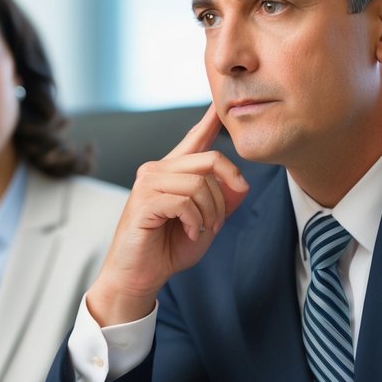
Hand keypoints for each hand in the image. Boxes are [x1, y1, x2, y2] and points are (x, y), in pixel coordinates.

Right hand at [87, 104, 249, 324]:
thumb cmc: (169, 249)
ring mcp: (148, 183)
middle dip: (227, 190)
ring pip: (199, 183)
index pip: (195, 139)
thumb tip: (241, 184)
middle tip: (221, 220)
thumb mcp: (206, 224)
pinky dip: (196, 221)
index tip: (220, 105)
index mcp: (172, 172)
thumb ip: (222, 203)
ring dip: (211, 212)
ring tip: (203, 229)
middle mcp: (157, 170)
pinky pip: (185, 202)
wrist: (140, 276)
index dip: (210, 121)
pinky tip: (191, 232)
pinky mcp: (144, 201)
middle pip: (209, 160)